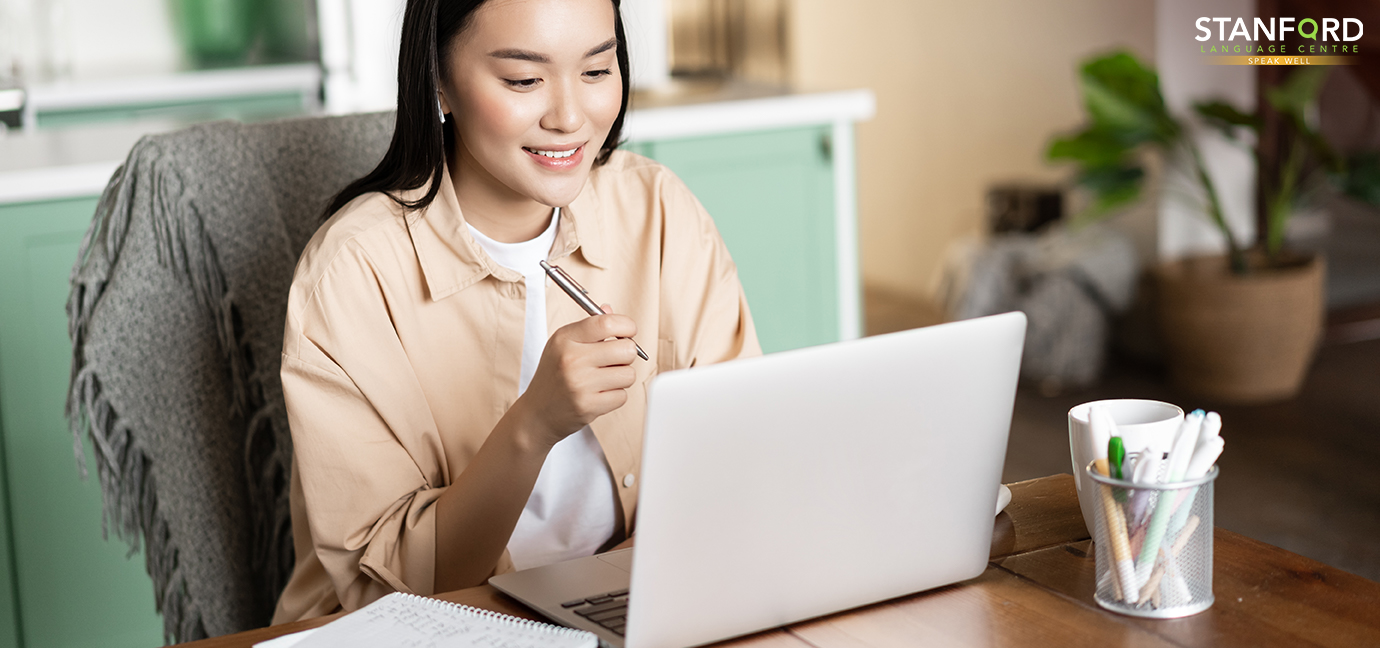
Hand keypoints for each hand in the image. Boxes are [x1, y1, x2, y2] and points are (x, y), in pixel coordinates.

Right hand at [518, 305, 638, 446]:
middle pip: (626, 349)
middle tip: (614, 360)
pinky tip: (599, 394)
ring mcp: (580, 384)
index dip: (627, 326)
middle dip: (626, 355)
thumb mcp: (562, 345)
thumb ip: (588, 327)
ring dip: (621, 378)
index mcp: (565, 339)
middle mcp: (572, 359)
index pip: (607, 323)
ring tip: (604, 379)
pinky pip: (622, 396)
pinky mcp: (588, 406)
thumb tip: (609, 310)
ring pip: (628, 374)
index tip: (628, 332)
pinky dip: (615, 396)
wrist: (537, 413)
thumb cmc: (553, 376)